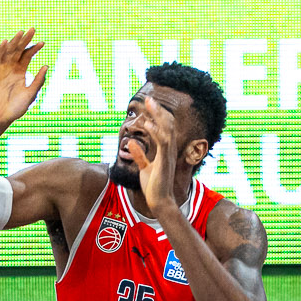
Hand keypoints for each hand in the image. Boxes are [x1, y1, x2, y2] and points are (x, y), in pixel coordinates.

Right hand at [0, 28, 47, 129]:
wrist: (0, 117)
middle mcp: (11, 69)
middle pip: (18, 50)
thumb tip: (46, 66)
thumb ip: (38, 81)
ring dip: (14, 42)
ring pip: (8, 52)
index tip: (42, 43)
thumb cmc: (16, 108)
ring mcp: (1, 70)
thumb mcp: (31, 94)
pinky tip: (6, 43)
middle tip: (32, 29)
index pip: (27, 56)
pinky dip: (0, 51)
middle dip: (24, 40)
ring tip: (21, 33)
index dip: (34, 49)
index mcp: (20, 72)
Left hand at [125, 96, 184, 218]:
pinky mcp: (165, 161)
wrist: (160, 202)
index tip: (149, 104)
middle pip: (168, 124)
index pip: (164, 127)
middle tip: (149, 98)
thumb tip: (131, 143)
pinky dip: (156, 132)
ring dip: (158, 116)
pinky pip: (163, 143)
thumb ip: (139, 155)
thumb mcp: (144, 168)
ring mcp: (168, 155)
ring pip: (167, 129)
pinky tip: (147, 124)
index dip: (158, 114)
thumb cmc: (154, 186)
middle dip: (158, 110)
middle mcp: (170, 150)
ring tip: (149, 104)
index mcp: (166, 150)